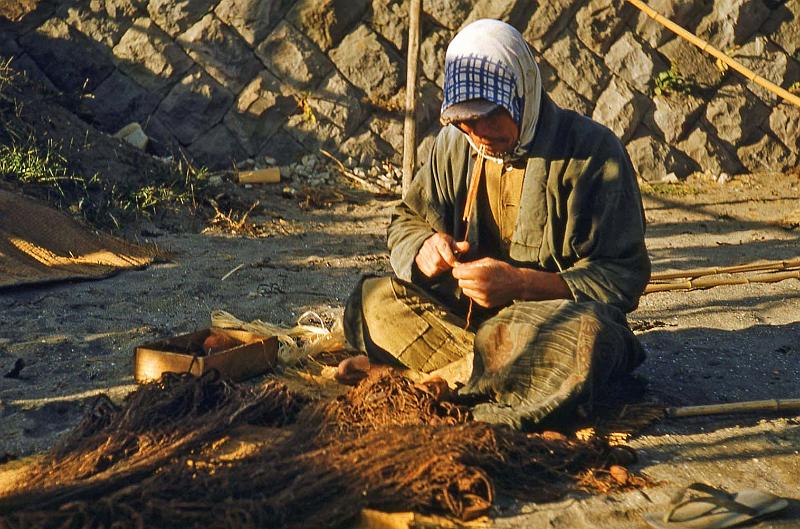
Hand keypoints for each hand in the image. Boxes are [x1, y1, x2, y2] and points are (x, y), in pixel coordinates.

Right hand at [415, 233, 469, 278]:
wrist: (425, 242)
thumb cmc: (442, 243)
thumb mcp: (451, 242)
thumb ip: (459, 246)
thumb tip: (467, 246)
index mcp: (438, 239)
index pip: (445, 252)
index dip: (452, 260)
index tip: (456, 264)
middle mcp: (428, 245)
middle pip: (438, 261)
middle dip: (446, 265)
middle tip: (449, 265)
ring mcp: (422, 253)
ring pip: (433, 268)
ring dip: (441, 270)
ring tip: (443, 266)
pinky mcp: (418, 260)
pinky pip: (428, 271)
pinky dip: (435, 272)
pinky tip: (437, 268)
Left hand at [453, 258, 571, 307]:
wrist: (517, 284)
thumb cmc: (502, 269)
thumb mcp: (487, 262)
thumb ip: (471, 264)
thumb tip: (458, 266)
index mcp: (479, 273)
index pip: (457, 273)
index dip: (459, 270)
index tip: (462, 269)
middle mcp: (479, 286)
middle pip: (460, 282)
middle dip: (464, 278)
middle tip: (472, 275)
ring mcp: (482, 296)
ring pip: (465, 291)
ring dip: (469, 286)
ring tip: (480, 282)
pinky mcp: (485, 303)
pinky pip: (473, 297)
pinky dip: (476, 293)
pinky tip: (485, 288)